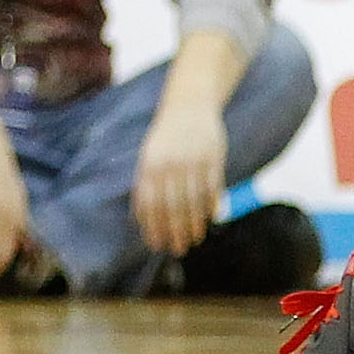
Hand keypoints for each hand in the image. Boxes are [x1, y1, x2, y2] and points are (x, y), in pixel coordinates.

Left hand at [131, 95, 228, 257]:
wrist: (189, 105)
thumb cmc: (165, 138)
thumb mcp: (148, 156)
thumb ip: (145, 185)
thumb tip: (140, 220)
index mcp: (150, 164)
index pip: (151, 204)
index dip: (154, 227)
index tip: (158, 245)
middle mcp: (170, 164)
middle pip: (173, 207)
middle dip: (175, 232)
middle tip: (178, 249)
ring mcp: (193, 160)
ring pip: (194, 201)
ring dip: (194, 224)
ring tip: (194, 239)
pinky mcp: (213, 157)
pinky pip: (212, 189)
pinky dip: (211, 206)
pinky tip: (210, 219)